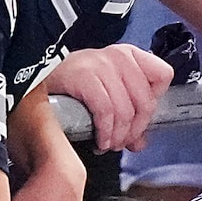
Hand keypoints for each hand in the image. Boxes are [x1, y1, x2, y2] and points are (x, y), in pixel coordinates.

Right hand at [45, 45, 174, 152]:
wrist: (39, 80)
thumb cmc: (75, 86)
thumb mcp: (107, 94)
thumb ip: (128, 117)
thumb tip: (140, 143)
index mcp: (130, 56)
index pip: (163, 75)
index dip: (155, 102)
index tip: (140, 117)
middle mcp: (119, 56)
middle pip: (146, 102)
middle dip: (135, 130)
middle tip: (122, 143)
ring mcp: (101, 64)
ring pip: (126, 111)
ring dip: (118, 136)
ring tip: (108, 144)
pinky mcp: (85, 76)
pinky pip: (106, 111)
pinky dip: (105, 132)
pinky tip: (99, 141)